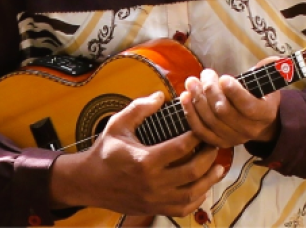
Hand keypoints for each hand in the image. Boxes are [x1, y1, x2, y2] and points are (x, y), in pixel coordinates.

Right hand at [49, 91, 225, 215]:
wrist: (87, 182)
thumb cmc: (104, 152)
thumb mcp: (117, 125)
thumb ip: (139, 108)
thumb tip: (161, 96)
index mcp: (144, 160)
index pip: (182, 147)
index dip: (198, 136)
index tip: (204, 127)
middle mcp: (152, 183)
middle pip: (193, 171)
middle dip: (209, 156)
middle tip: (215, 144)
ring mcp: (153, 199)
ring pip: (192, 193)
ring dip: (209, 180)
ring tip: (218, 167)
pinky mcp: (153, 209)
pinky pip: (182, 209)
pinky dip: (197, 199)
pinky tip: (203, 188)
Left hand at [180, 63, 281, 148]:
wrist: (261, 124)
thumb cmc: (263, 98)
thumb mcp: (270, 83)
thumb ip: (269, 70)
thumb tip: (274, 60)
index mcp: (264, 114)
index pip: (248, 106)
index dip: (234, 92)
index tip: (224, 77)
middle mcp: (249, 130)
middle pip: (224, 111)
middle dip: (211, 91)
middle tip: (205, 74)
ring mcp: (232, 138)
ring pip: (210, 120)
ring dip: (197, 100)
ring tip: (191, 82)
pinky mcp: (218, 142)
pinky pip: (200, 130)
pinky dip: (190, 114)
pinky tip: (184, 99)